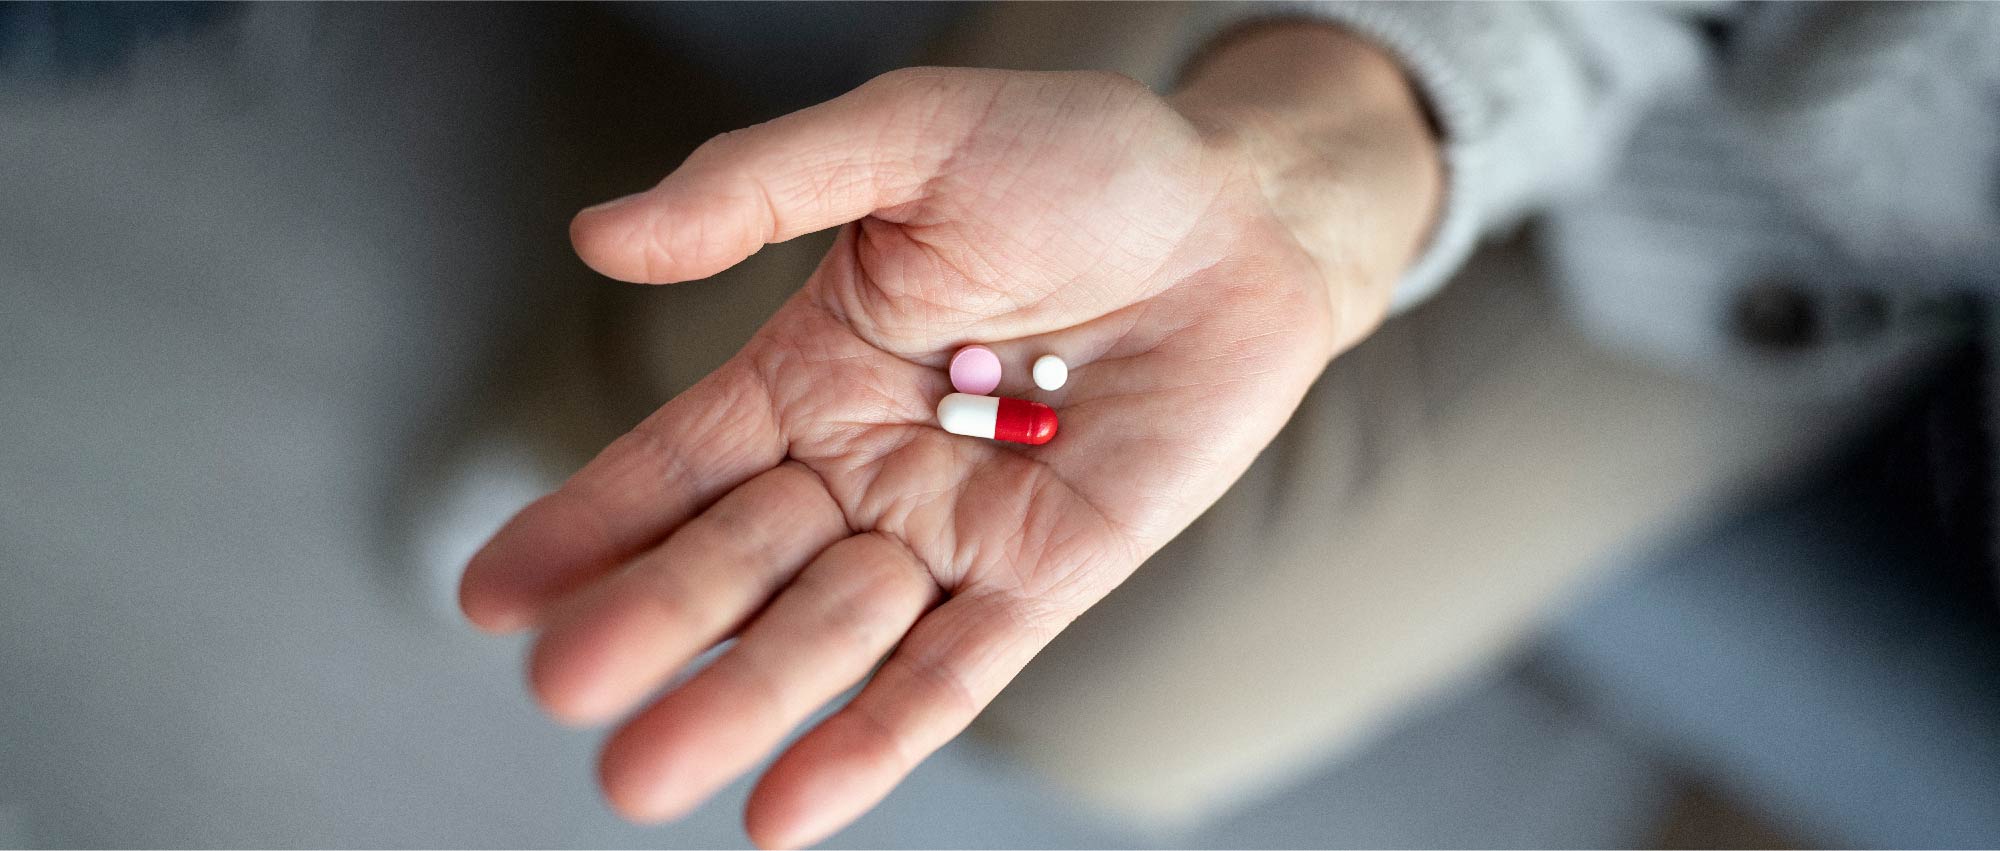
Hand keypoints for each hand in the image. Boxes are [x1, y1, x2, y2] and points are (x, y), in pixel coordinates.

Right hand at [461, 25, 1437, 848]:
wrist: (1242, 214)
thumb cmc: (1077, 160)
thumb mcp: (906, 138)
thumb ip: (756, 190)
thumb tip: (598, 236)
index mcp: (808, 372)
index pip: (674, 464)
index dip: (586, 524)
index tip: (492, 595)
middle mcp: (862, 465)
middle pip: (736, 560)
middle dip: (651, 623)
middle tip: (564, 689)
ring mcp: (951, 528)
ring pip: (827, 632)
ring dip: (740, 701)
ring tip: (644, 772)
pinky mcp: (1044, 574)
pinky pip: (951, 673)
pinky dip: (874, 741)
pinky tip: (785, 814)